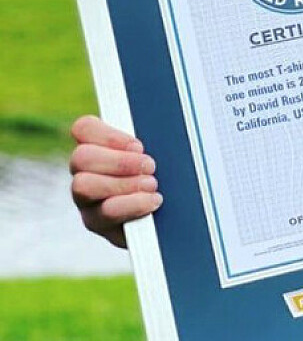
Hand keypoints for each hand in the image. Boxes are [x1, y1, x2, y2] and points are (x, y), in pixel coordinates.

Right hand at [69, 114, 162, 248]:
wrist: (175, 213)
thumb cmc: (167, 174)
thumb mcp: (159, 152)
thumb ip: (150, 139)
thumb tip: (158, 124)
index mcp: (97, 146)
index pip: (84, 128)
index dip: (109, 134)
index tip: (138, 145)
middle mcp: (85, 172)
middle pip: (81, 157)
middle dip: (120, 161)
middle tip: (150, 166)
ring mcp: (86, 200)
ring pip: (85, 186)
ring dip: (124, 184)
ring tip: (152, 185)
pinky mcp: (96, 223)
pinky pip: (105, 213)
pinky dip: (133, 205)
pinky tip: (152, 202)